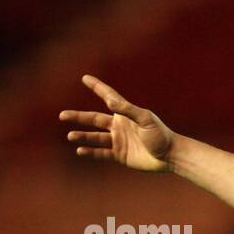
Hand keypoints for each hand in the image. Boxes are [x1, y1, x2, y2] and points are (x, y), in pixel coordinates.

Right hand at [59, 75, 174, 171]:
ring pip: (95, 138)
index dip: (97, 87)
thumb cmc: (161, 135)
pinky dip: (91, 152)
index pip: (108, 97)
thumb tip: (110, 101)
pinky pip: (102, 153)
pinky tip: (80, 151)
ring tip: (70, 136)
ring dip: (83, 136)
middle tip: (62, 114)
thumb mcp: (145, 120)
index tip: (85, 78)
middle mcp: (119, 126)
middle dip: (78, 117)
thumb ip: (127, 110)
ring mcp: (119, 141)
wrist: (170, 156)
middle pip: (94, 120)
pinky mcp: (120, 155)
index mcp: (125, 114)